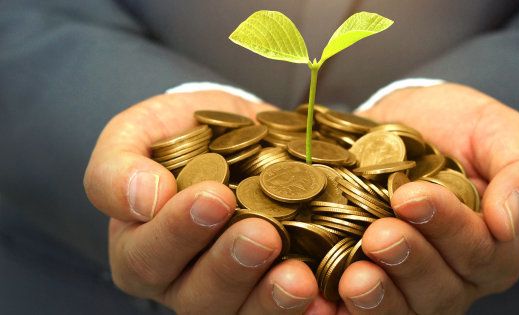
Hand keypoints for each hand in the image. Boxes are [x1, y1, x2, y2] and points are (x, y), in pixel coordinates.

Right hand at [84, 91, 335, 313]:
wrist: (242, 132)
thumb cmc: (182, 133)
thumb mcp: (139, 132)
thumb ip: (118, 165)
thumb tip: (142, 199)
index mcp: (142, 250)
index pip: (147, 256)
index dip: (177, 232)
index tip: (213, 197)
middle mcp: (186, 282)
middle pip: (199, 297)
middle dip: (230, 266)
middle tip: (261, 235)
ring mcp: (234, 293)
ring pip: (244, 314)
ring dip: (270, 299)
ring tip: (298, 276)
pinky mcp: (274, 289)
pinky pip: (286, 311)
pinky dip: (308, 309)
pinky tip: (326, 298)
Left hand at [336, 83, 518, 313]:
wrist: (398, 122)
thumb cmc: (456, 127)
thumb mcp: (499, 133)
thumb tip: (510, 224)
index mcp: (491, 247)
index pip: (481, 253)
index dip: (448, 228)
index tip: (411, 195)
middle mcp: (453, 277)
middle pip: (440, 291)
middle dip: (410, 262)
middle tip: (380, 233)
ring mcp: (407, 287)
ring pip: (403, 310)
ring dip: (379, 297)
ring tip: (355, 276)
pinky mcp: (367, 284)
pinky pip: (357, 312)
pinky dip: (340, 310)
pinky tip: (321, 298)